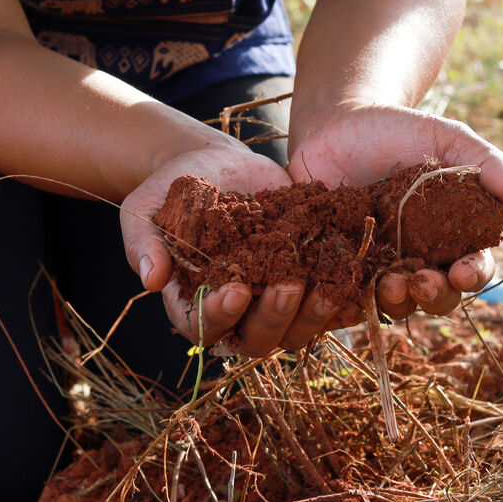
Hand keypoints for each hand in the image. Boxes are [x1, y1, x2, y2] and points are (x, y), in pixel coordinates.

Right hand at [120, 146, 328, 358]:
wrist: (216, 163)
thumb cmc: (172, 189)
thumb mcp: (147, 208)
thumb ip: (143, 243)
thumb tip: (149, 279)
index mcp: (191, 302)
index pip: (203, 326)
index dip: (219, 316)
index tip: (235, 290)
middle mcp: (235, 312)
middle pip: (256, 338)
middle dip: (274, 317)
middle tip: (288, 285)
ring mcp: (272, 299)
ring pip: (297, 330)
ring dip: (314, 314)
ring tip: (329, 287)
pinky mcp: (305, 279)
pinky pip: (328, 303)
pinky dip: (345, 299)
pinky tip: (359, 283)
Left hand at [287, 103, 502, 319]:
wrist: (340, 121)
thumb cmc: (401, 130)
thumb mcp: (449, 138)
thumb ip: (489, 164)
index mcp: (455, 234)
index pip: (473, 267)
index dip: (473, 275)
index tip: (462, 271)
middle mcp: (421, 257)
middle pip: (438, 295)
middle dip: (435, 296)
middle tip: (421, 283)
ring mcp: (381, 263)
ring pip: (397, 302)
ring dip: (398, 302)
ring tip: (388, 286)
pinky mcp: (343, 263)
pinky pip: (351, 293)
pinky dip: (355, 298)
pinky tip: (353, 288)